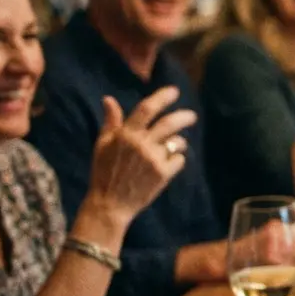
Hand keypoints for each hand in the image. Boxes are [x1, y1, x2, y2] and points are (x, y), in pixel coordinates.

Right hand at [84, 87, 191, 224]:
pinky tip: (166, 166)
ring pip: (177, 143)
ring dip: (179, 143)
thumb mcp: (102, 144)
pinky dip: (176, 160)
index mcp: (125, 135)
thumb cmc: (104, 172)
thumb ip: (111, 122)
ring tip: (173, 147)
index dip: (162, 98)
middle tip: (192, 116)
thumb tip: (108, 99)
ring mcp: (153, 159)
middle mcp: (141, 144)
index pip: (146, 109)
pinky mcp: (163, 174)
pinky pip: (179, 160)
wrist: (110, 203)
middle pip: (169, 124)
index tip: (174, 92)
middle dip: (184, 117)